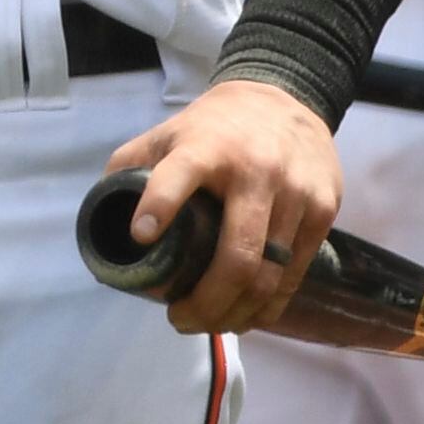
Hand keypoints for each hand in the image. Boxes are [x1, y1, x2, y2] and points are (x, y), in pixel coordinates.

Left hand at [102, 79, 339, 335]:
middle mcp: (254, 170)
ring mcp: (294, 192)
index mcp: (206, 147)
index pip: (179, 174)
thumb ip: (130, 168)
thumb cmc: (214, 128)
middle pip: (236, 257)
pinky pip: (294, 274)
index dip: (159, 206)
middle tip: (179, 320)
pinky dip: (268, 305)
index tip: (140, 238)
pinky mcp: (323, 209)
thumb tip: (100, 222)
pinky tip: (247, 315)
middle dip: (205, 304)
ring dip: (235, 314)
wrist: (285, 98)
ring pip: (268, 275)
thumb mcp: (167, 133)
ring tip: (210, 324)